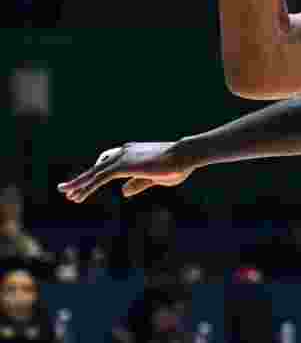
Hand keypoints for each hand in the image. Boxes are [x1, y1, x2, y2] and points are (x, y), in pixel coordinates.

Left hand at [57, 142, 194, 203]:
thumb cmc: (177, 166)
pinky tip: (78, 196)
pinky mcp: (122, 166)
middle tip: (67, 189)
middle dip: (82, 179)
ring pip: (95, 173)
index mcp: (133, 152)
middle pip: (98, 166)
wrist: (185, 155)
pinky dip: (87, 187)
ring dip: (79, 184)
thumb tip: (122, 192)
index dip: (96, 174)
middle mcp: (124, 151)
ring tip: (66, 194)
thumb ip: (138, 183)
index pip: (109, 162)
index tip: (86, 183)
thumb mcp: (155, 178)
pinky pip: (99, 178)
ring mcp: (122, 157)